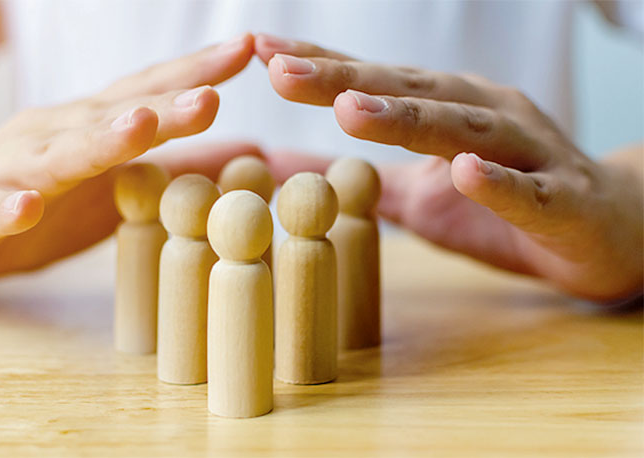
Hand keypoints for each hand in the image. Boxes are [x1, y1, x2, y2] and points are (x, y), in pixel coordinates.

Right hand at [0, 34, 257, 294]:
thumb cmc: (33, 202)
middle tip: (211, 97)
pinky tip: (26, 207)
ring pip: (54, 156)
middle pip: (110, 120)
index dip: (192, 74)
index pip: (144, 95)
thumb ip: (176, 171)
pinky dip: (5, 208)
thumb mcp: (112, 191)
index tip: (246, 51)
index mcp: (86, 130)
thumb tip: (251, 155)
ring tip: (137, 128)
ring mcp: (5, 172)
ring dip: (96, 142)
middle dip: (162, 108)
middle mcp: (48, 138)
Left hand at [254, 34, 642, 301]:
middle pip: (406, 93)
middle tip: (279, 69)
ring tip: (350, 108)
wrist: (605, 231)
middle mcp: (482, 114)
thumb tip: (276, 169)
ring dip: (405, 118)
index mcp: (446, 109)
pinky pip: (525, 190)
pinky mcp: (560, 199)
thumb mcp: (413, 196)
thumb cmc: (504, 206)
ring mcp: (525, 151)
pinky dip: (494, 182)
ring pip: (461, 129)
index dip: (318, 66)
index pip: (373, 81)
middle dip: (342, 80)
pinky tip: (464, 171)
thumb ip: (352, 180)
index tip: (259, 49)